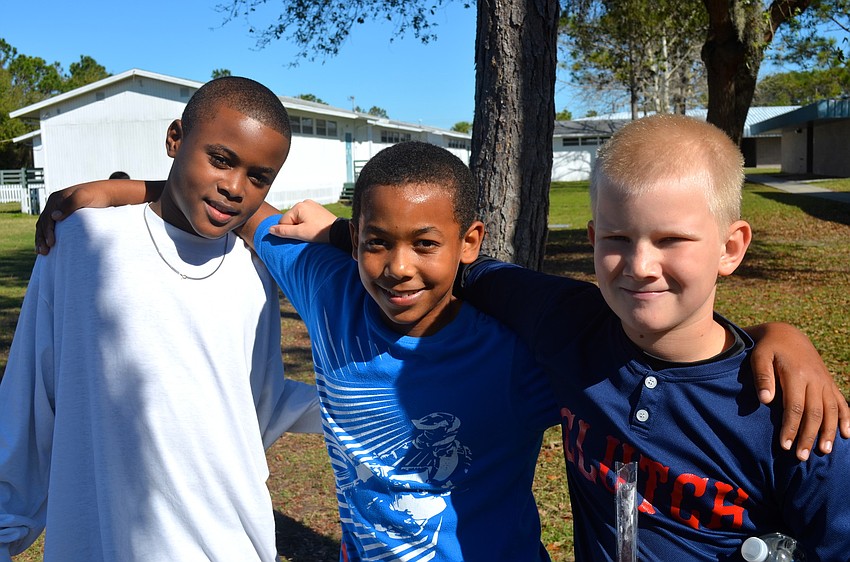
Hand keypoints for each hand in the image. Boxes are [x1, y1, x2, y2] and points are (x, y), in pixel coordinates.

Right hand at [35, 183, 100, 254]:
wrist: (106, 195)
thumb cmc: (96, 195)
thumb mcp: (83, 197)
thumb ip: (70, 204)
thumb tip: (54, 216)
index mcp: (56, 199)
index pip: (47, 218)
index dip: (47, 231)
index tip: (51, 243)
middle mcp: (54, 205)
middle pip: (43, 223)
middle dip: (42, 238)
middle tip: (44, 252)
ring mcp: (58, 211)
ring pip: (44, 227)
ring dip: (41, 239)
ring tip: (42, 253)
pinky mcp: (63, 217)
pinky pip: (51, 228)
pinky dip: (47, 237)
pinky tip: (47, 247)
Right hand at [268, 199, 338, 242]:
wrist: (338, 232)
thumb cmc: (319, 232)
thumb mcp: (300, 233)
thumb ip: (284, 231)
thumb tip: (270, 230)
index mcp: (299, 206)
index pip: (283, 221)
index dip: (288, 231)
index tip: (299, 235)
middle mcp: (304, 202)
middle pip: (290, 219)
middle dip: (295, 228)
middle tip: (306, 234)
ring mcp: (312, 205)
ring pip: (298, 219)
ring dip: (301, 226)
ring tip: (311, 232)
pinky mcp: (317, 209)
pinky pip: (306, 217)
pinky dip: (307, 224)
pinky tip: (314, 228)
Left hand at [748, 322, 849, 460]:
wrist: (787, 334)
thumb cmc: (768, 348)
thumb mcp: (759, 357)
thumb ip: (762, 377)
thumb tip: (764, 400)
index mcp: (796, 374)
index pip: (795, 408)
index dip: (791, 428)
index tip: (784, 445)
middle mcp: (815, 380)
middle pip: (815, 413)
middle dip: (809, 436)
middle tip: (801, 457)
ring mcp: (824, 382)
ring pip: (831, 411)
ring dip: (828, 432)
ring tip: (823, 452)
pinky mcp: (829, 383)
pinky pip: (841, 402)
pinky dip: (846, 418)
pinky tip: (846, 435)